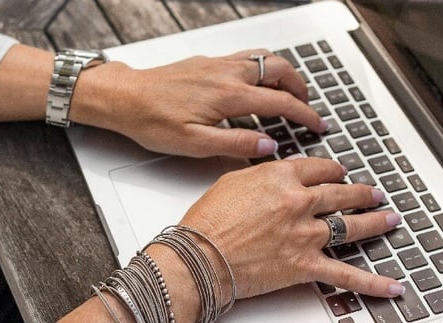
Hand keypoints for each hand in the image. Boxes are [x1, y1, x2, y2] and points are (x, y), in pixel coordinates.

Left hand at [71, 49, 325, 157]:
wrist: (124, 98)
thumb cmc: (152, 121)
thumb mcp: (195, 144)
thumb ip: (236, 144)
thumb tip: (268, 146)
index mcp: (228, 95)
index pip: (280, 101)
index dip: (304, 115)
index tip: (318, 125)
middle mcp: (227, 73)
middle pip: (279, 70)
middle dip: (301, 87)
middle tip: (308, 107)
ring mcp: (217, 63)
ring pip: (264, 58)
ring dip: (284, 73)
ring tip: (290, 91)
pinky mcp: (207, 62)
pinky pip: (246, 57)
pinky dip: (264, 67)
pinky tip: (258, 81)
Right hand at [180, 157, 404, 298]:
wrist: (200, 256)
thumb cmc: (208, 221)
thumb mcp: (232, 181)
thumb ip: (261, 175)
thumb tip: (274, 174)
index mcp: (281, 178)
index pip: (319, 169)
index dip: (333, 170)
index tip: (338, 173)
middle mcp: (299, 203)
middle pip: (341, 194)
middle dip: (361, 193)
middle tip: (372, 194)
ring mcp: (306, 235)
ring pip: (352, 226)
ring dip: (375, 222)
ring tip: (389, 219)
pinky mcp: (306, 265)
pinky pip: (346, 275)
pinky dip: (372, 283)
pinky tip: (392, 285)